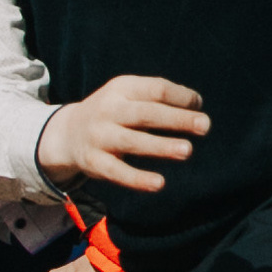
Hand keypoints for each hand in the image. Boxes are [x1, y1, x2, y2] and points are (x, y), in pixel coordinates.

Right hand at [35, 76, 207, 191]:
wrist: (67, 133)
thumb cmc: (114, 112)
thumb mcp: (129, 94)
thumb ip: (157, 97)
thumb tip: (196, 105)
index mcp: (122, 88)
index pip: (156, 88)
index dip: (180, 97)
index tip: (199, 105)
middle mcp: (109, 110)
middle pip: (147, 113)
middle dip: (177, 119)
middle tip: (205, 126)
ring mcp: (99, 136)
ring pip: (133, 141)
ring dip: (161, 146)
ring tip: (187, 151)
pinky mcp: (93, 162)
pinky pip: (116, 171)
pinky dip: (137, 178)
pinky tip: (159, 183)